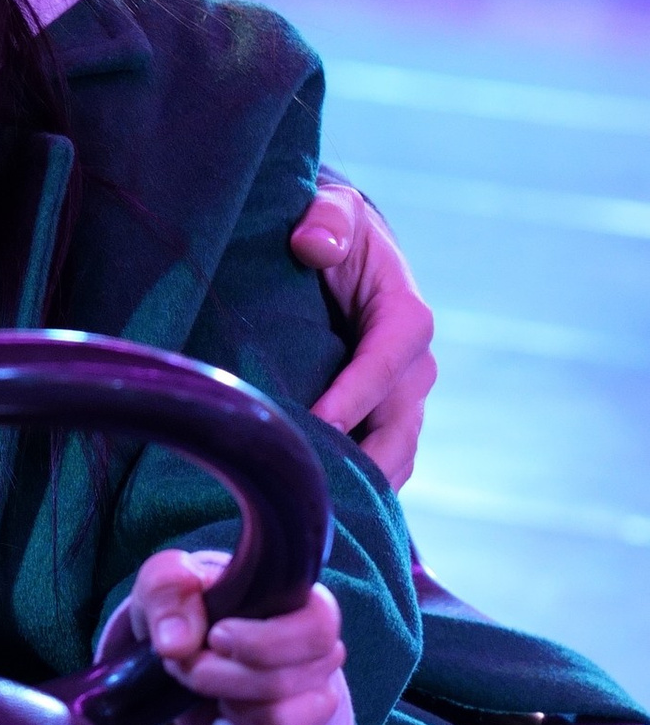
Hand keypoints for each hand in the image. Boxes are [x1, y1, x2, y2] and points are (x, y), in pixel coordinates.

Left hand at [124, 546, 347, 724]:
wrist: (187, 653)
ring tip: (206, 691)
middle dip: (218, 677)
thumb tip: (177, 643)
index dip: (264, 642)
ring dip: (227, 710)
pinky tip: (219, 723)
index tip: (216, 637)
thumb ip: (167, 595)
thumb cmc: (189, 609)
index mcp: (303, 607)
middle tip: (186, 664)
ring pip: (280, 724)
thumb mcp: (165, 584)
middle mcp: (322, 656)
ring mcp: (317, 703)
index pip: (318, 629)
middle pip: (283, 681)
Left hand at [292, 175, 434, 485]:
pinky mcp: (384, 423)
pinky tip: (319, 515)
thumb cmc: (332, 229)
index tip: (314, 424)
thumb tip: (314, 244)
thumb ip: (327, 219)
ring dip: (361, 486)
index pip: (385, 365)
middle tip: (309, 490)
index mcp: (406, 317)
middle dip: (359, 461)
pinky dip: (359, 492)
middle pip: (398, 427)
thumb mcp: (333, 208)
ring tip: (312, 512)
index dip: (353, 398)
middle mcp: (415, 367)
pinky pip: (381, 467)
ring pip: (394, 458)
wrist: (339, 251)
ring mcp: (403, 401)